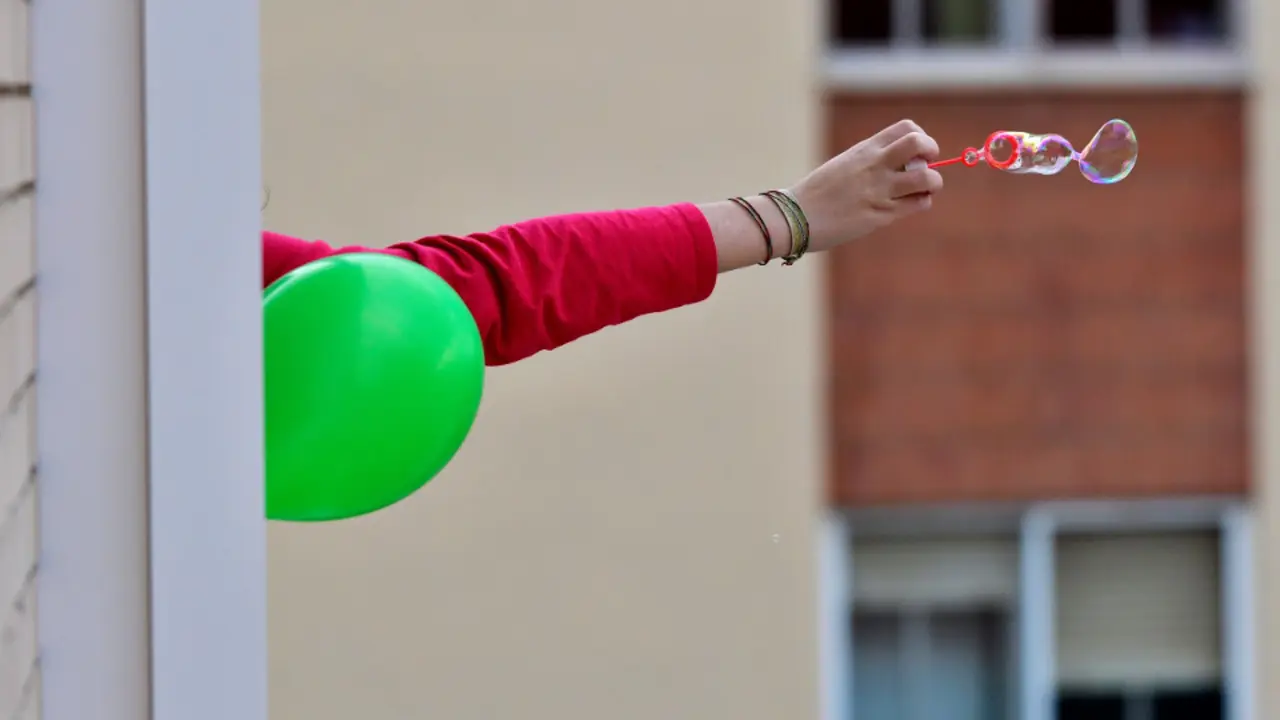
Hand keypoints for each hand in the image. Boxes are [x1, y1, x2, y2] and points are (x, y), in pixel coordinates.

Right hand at [788, 119, 943, 252]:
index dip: (920, 138)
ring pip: (927, 178)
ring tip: (921, 190)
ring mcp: (880, 190)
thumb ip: (870, 162)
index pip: (907, 129)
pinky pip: (917, 204)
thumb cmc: (816, 194)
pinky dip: (921, 202)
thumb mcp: (844, 166)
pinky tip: (910, 205)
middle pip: (920, 143)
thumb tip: (896, 166)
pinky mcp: (881, 214)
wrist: (796, 217)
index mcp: (865, 150)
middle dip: (931, 152)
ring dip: (933, 183)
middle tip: (925, 166)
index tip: (915, 153)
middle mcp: (875, 165)